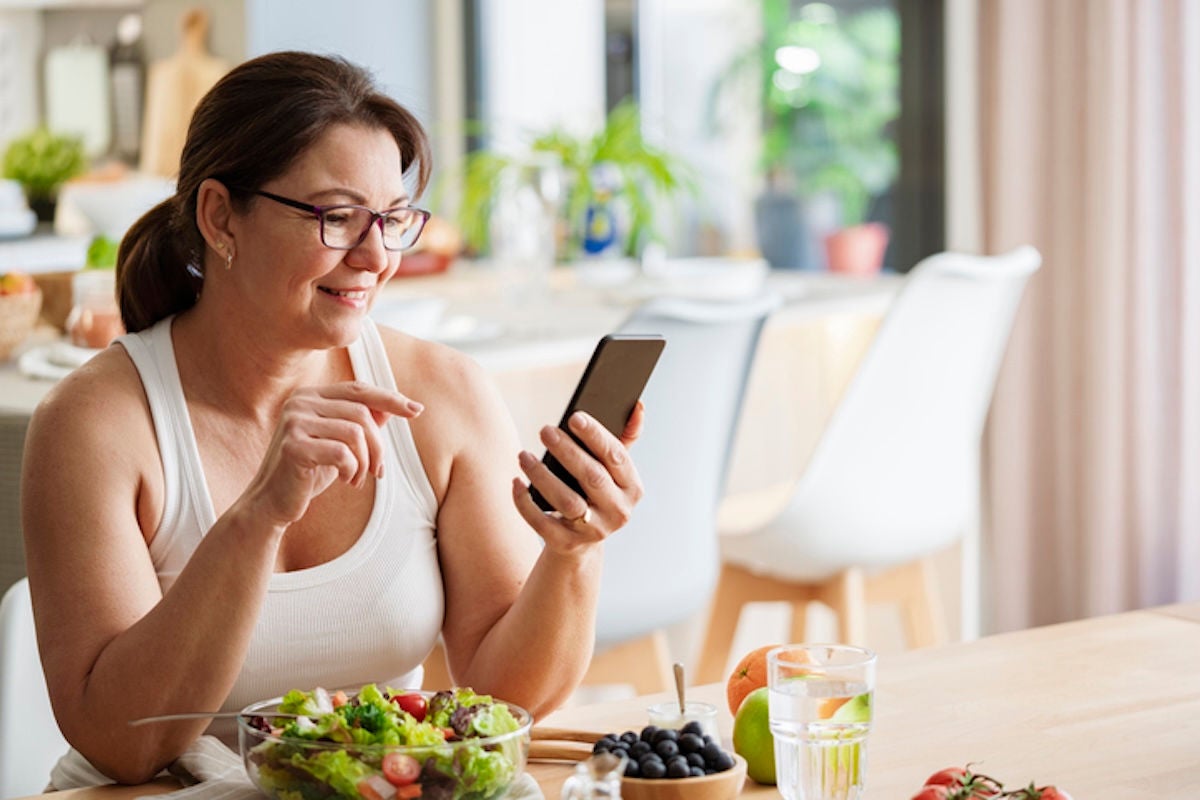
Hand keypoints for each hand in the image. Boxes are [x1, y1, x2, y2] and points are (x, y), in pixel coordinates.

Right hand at [242, 381, 422, 527]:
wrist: (273, 502)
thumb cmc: (308, 471)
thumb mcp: (339, 443)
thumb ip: (362, 423)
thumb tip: (395, 407)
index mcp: (310, 396)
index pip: (359, 389)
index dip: (390, 399)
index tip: (416, 410)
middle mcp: (300, 402)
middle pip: (362, 413)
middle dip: (378, 446)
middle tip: (377, 471)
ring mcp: (294, 422)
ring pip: (356, 432)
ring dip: (366, 461)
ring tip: (358, 478)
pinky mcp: (294, 446)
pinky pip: (343, 452)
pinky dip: (353, 470)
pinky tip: (346, 482)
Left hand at [511, 402, 644, 552]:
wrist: (580, 542)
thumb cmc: (595, 493)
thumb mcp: (613, 471)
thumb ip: (624, 438)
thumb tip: (637, 405)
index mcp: (632, 487)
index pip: (617, 456)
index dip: (596, 436)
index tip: (574, 417)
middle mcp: (618, 511)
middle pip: (592, 477)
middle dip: (567, 451)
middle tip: (545, 430)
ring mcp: (593, 530)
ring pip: (567, 502)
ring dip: (543, 475)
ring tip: (524, 455)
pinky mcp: (566, 543)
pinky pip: (542, 523)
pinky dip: (526, 502)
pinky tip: (516, 482)